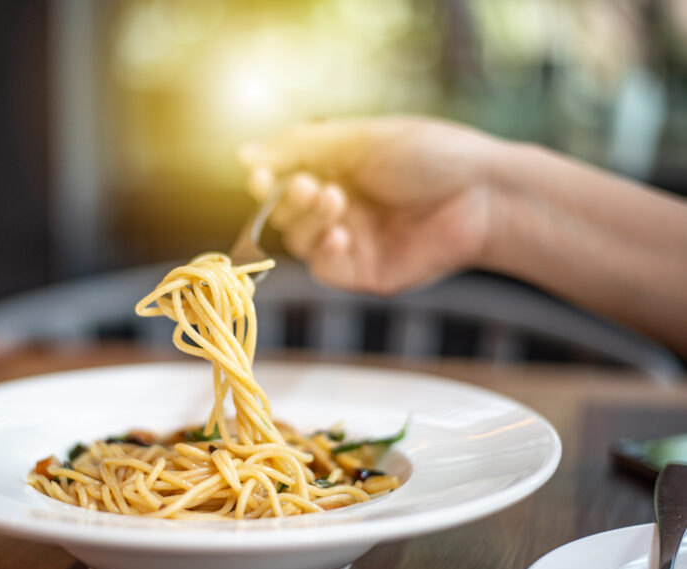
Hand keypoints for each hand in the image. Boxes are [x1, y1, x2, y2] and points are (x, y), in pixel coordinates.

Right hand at [238, 117, 504, 294]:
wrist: (484, 194)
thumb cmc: (431, 156)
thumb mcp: (359, 138)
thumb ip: (299, 146)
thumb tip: (241, 156)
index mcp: (340, 170)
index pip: (284, 178)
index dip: (267, 179)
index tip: (259, 174)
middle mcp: (342, 206)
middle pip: (285, 213)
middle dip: (287, 198)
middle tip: (307, 185)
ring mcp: (354, 241)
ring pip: (300, 242)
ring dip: (307, 220)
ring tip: (335, 198)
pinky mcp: (366, 273)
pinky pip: (325, 269)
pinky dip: (324, 250)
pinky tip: (341, 232)